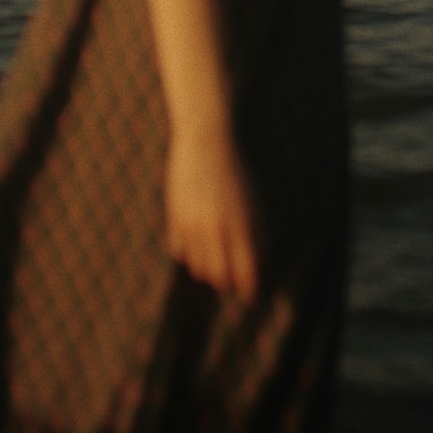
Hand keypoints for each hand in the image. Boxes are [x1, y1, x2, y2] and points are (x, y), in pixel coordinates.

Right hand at [165, 123, 263, 300]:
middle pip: (220, 278)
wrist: (206, 139)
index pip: (248, 276)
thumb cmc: (237, 173)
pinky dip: (188, 250)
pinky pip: (180, 251)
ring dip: (207, 267)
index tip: (251, 293)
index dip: (251, 290)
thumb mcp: (254, 205)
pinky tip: (195, 237)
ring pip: (199, 268)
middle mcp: (219, 229)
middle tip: (232, 274)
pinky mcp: (175, 218)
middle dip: (228, 281)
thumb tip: (257, 270)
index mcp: (245, 226)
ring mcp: (195, 224)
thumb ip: (256, 238)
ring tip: (214, 253)